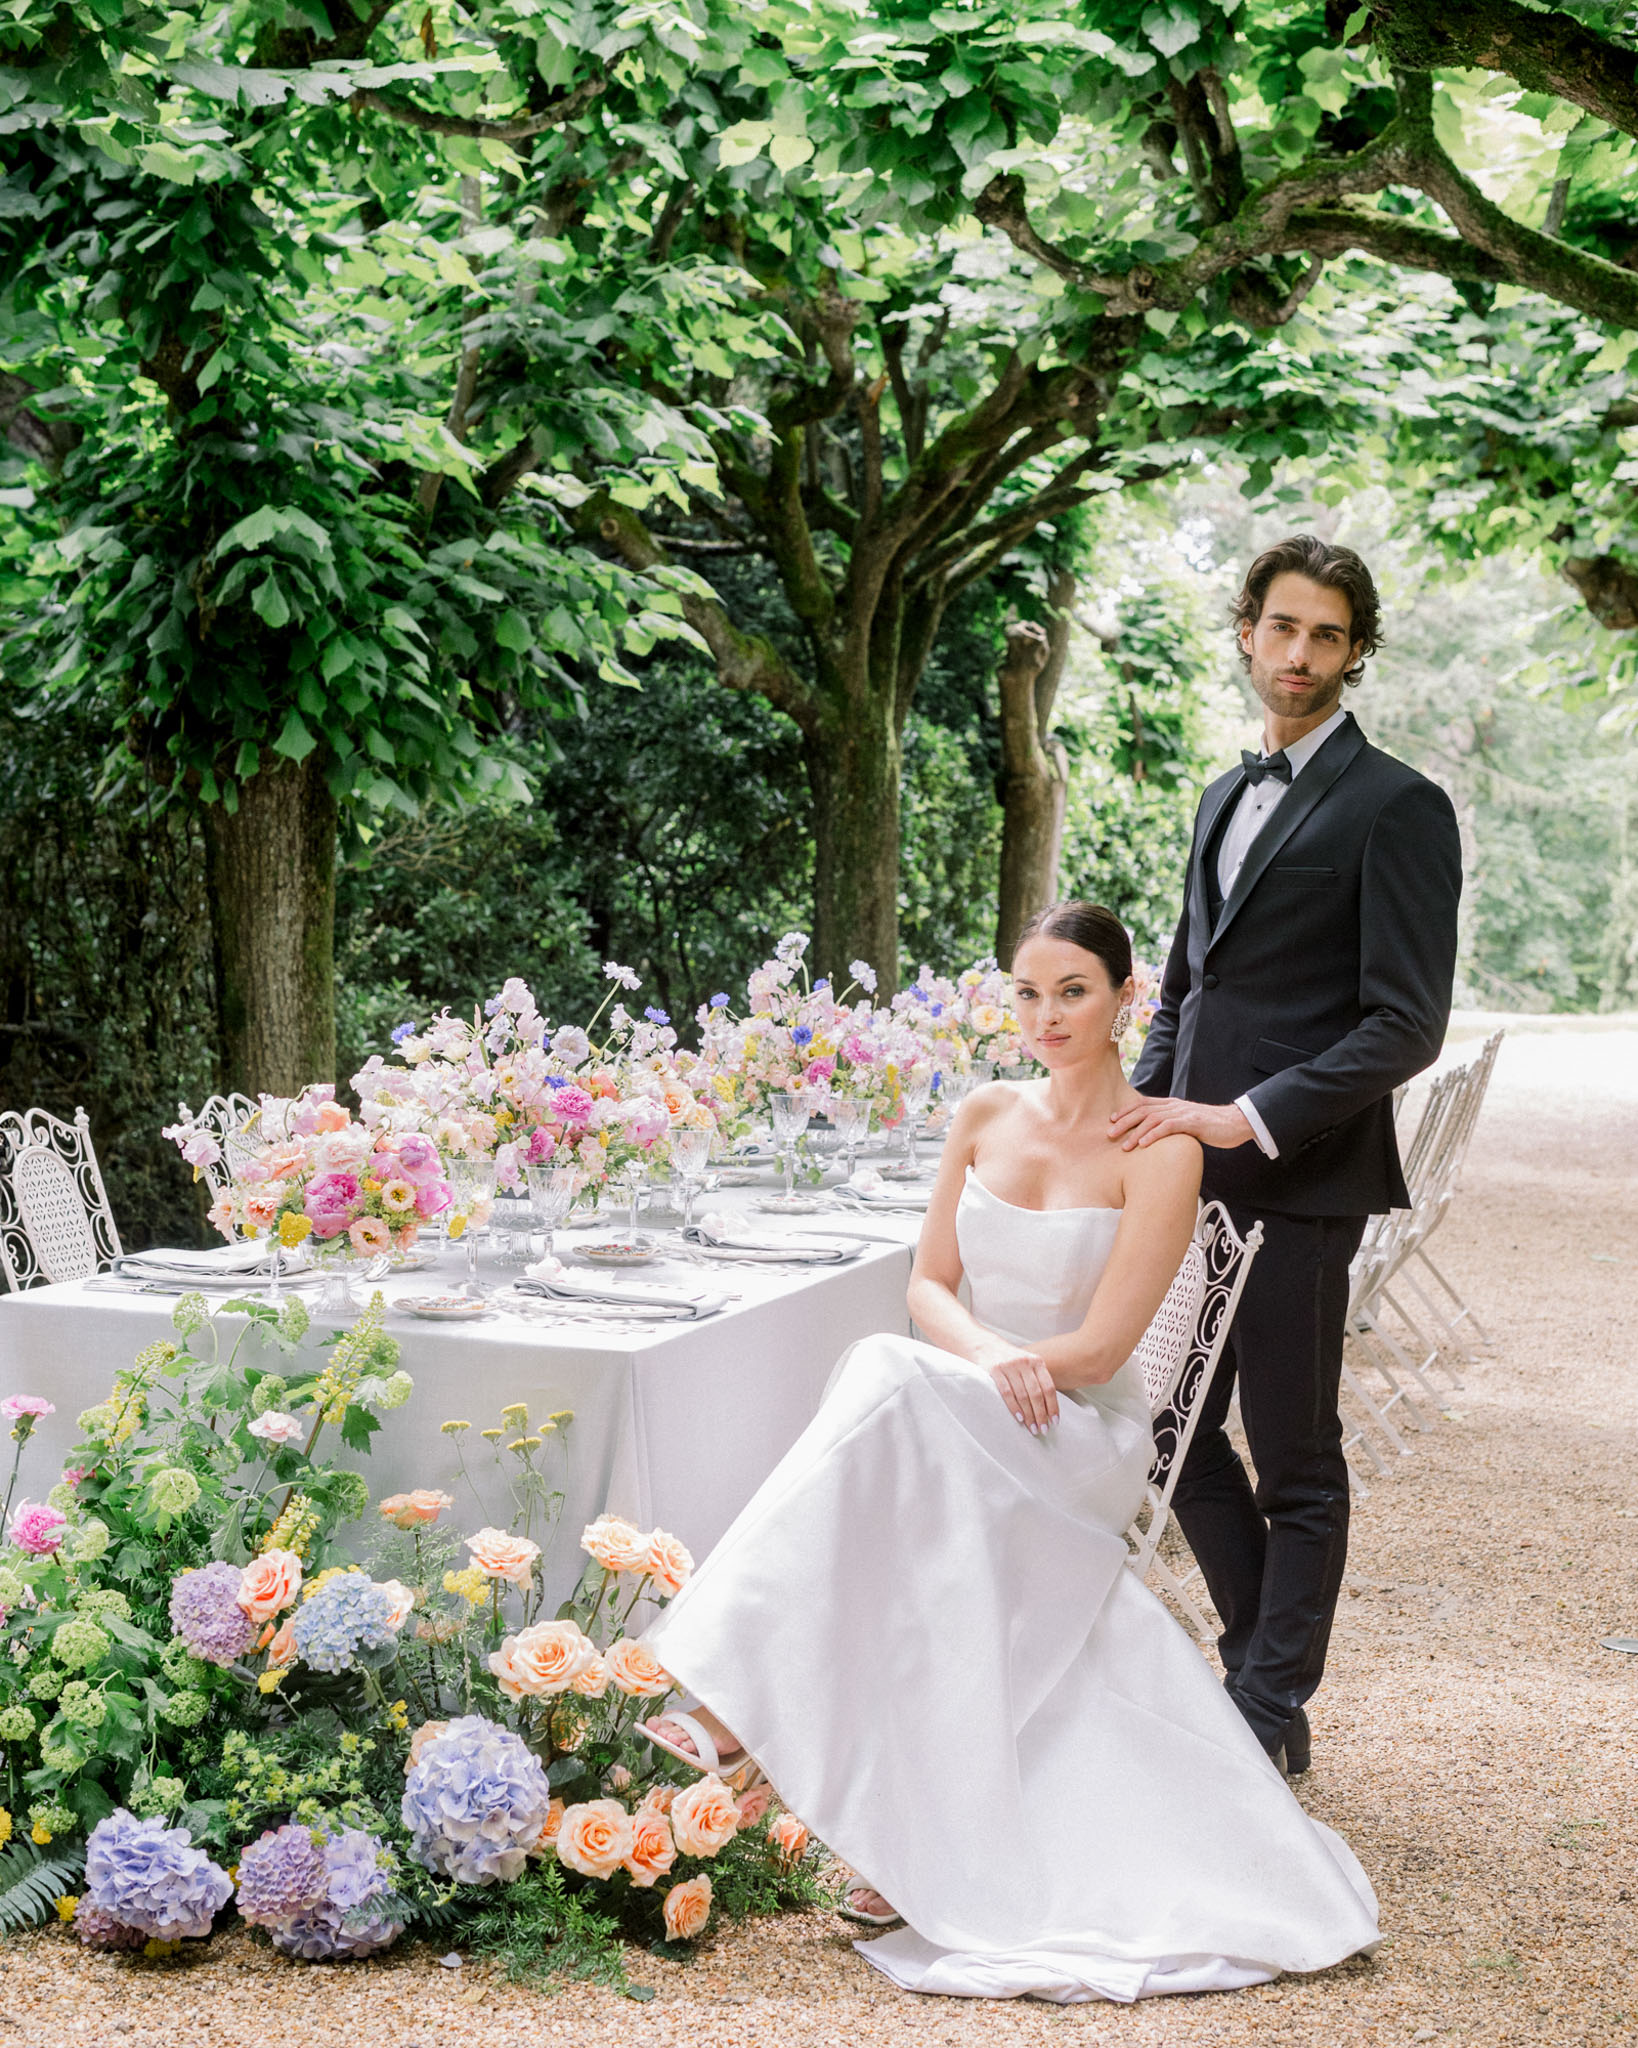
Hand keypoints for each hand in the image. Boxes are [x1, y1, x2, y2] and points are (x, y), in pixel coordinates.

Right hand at [973, 1340, 1058, 1433]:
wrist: (986, 1345)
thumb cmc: (1011, 1360)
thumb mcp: (1028, 1364)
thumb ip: (1038, 1380)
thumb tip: (1050, 1408)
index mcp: (1037, 1361)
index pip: (1049, 1387)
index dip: (1053, 1406)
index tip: (1055, 1421)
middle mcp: (1024, 1362)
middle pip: (1036, 1393)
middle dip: (1041, 1414)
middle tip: (1043, 1430)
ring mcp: (1009, 1366)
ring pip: (1022, 1395)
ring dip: (1028, 1414)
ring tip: (1032, 1428)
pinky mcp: (994, 1370)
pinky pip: (1006, 1392)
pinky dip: (1014, 1407)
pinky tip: (1019, 1418)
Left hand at [1108, 1098, 1254, 1151]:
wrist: (1235, 1123)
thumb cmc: (1211, 1126)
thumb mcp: (1187, 1122)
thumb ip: (1172, 1124)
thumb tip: (1155, 1134)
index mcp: (1172, 1104)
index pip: (1143, 1103)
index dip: (1126, 1111)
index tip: (1112, 1120)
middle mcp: (1174, 1106)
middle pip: (1143, 1110)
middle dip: (1124, 1122)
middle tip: (1109, 1134)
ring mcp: (1183, 1113)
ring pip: (1152, 1119)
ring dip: (1135, 1132)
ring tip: (1124, 1146)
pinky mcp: (1192, 1123)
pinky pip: (1168, 1127)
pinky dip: (1154, 1135)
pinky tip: (1144, 1144)